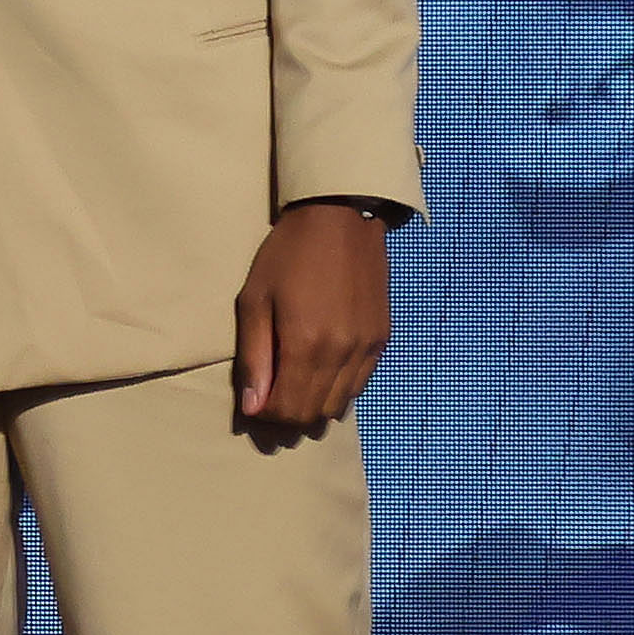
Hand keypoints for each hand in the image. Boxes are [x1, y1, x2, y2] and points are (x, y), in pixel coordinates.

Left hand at [233, 200, 393, 443]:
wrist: (338, 218)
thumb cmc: (287, 255)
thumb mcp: (255, 301)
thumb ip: (254, 358)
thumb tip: (253, 408)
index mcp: (306, 345)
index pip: (286, 410)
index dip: (266, 416)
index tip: (255, 403)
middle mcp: (341, 353)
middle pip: (312, 414)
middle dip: (288, 416)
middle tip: (272, 398)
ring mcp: (366, 347)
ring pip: (339, 405)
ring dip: (314, 407)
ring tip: (295, 388)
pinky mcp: (381, 338)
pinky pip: (360, 385)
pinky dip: (339, 391)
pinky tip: (323, 376)